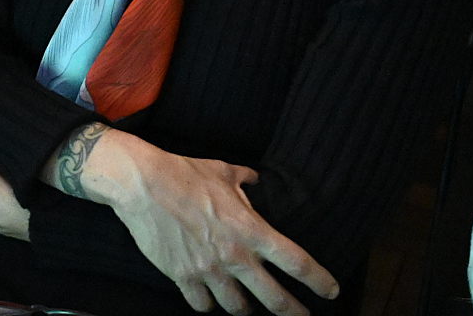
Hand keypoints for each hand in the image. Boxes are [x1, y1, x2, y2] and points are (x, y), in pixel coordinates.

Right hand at [82, 127, 337, 315]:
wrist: (142, 184)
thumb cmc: (184, 173)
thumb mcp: (222, 170)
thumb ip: (244, 180)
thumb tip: (254, 180)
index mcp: (250, 229)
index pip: (295, 261)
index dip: (319, 280)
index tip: (331, 290)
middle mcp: (234, 255)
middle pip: (274, 298)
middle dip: (292, 312)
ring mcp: (208, 270)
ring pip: (237, 308)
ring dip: (244, 308)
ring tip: (247, 306)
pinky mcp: (182, 277)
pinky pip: (202, 305)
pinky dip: (207, 304)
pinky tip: (209, 299)